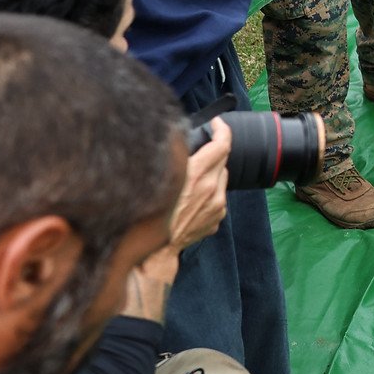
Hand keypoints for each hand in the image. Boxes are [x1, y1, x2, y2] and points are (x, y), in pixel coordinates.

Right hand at [169, 119, 230, 251]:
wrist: (156, 250)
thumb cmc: (150, 214)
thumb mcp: (157, 177)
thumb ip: (173, 158)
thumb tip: (178, 142)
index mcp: (196, 175)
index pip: (221, 145)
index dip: (222, 129)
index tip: (218, 123)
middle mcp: (211, 189)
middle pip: (223, 159)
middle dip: (214, 151)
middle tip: (201, 149)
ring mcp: (217, 204)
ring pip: (221, 178)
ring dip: (211, 174)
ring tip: (191, 180)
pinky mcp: (218, 217)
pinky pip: (218, 196)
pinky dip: (210, 192)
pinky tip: (192, 199)